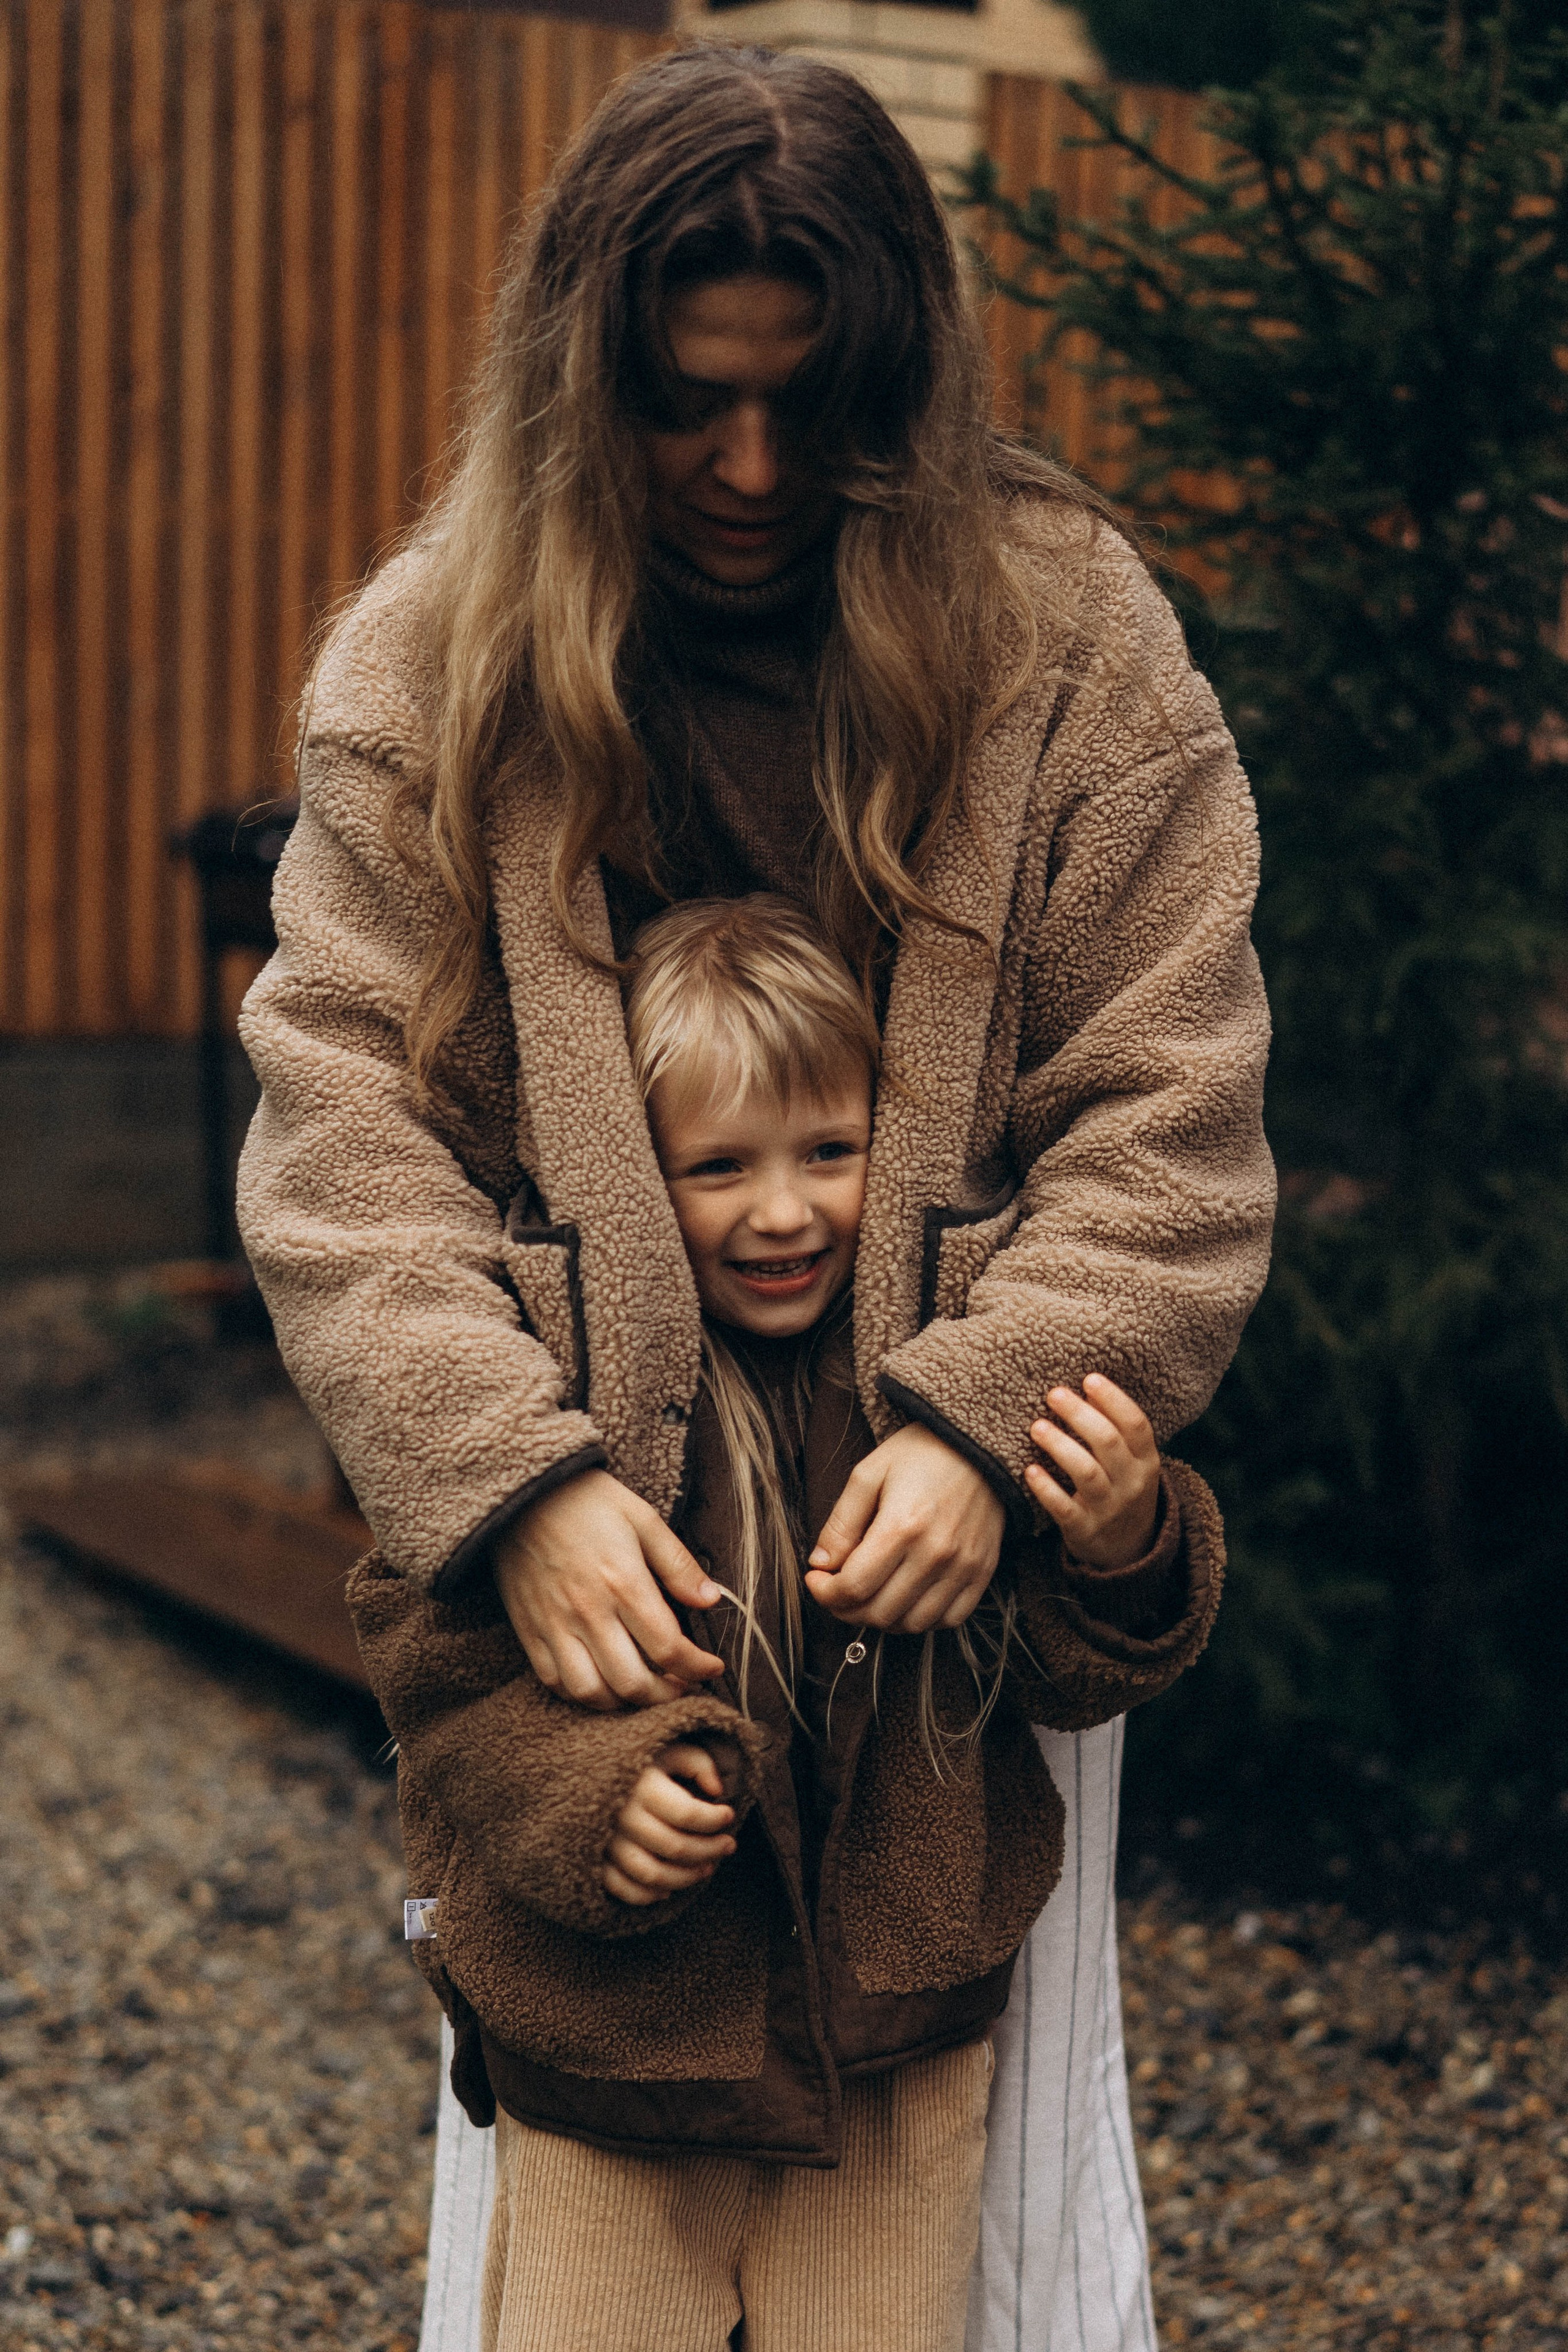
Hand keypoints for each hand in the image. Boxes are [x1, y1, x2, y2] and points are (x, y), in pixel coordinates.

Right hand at [495, 1469, 725, 1712]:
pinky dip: (582, 1694)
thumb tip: (712, 1600)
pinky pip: (554, 1681)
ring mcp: (554, 1625)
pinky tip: (603, 1682)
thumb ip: (678, 1564)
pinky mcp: (529, 1630)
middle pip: (633, 1683)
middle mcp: (588, 1612)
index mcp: (623, 1582)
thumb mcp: (643, 1518)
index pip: (668, 1648)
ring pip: (592, 1693)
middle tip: (682, 1686)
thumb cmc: (587, 1501)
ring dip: (624, 1703)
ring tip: (644, 1690)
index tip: (711, 1667)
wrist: (520, 1493)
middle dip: (667, 1696)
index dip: (698, 1668)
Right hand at [602, 1742, 736, 1906]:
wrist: (583, 1768)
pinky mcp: (594, 1859)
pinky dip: (647, 1895)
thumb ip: (697, 1763)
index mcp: (641, 1786)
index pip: (687, 1814)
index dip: (715, 1819)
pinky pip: (621, 1887)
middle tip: (729, 1845)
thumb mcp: (668, 1750)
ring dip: (685, 1877)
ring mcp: (606, 1841)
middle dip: (709, 1850)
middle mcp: (622, 1816)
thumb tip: (717, 1791)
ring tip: (707, 1868)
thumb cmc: (637, 1761)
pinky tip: (668, 1889)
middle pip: (675, 1847)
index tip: (729, 1815)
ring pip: (652, 1873)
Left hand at [803, 1423, 1005, 1634]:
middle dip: (846, 1609)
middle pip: (880, 1612)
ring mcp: (963, 1567)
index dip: (825, 1592)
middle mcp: (935, 1553)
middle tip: (836, 1591)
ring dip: (882, 1619)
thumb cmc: (921, 1454)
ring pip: (913, 1623)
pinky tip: (906, 1599)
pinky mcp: (982, 1572)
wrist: (980, 1444)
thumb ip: (841, 1523)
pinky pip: (950, 1619)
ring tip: (869, 1596)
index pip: (854, 1586)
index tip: (816, 1579)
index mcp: (902, 1525)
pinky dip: (922, 1620)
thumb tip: (820, 1564)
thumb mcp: (869, 1474)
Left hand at [1025, 1374, 1159, 1568]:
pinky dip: (1046, 1488)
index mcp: (1147, 1461)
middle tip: (1054, 1394)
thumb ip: (1115, 1430)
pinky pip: (1064, 1508)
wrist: (1129, 1550)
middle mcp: (1132, 1483)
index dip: (1113, 1399)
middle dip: (1079, 1414)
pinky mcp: (1084, 1530)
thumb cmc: (1122, 1490)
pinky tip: (1029, 1470)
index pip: (1136, 1424)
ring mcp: (1109, 1509)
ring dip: (1060, 1446)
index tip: (1088, 1378)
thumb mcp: (1132, 1463)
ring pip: (1087, 1473)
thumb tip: (1086, 1385)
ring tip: (1037, 1427)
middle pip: (1108, 1442)